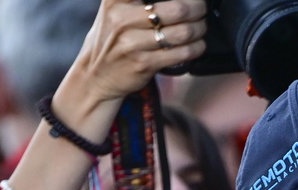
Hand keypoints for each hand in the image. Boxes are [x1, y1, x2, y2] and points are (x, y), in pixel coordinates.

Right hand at [68, 0, 207, 105]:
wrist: (96, 75)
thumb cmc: (113, 38)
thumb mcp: (114, 9)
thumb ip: (138, 1)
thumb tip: (181, 0)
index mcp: (115, 0)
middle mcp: (121, 19)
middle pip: (177, 9)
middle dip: (197, 8)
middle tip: (200, 9)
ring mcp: (132, 43)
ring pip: (183, 32)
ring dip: (199, 29)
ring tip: (200, 27)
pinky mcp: (144, 63)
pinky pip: (182, 53)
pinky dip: (196, 48)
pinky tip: (197, 45)